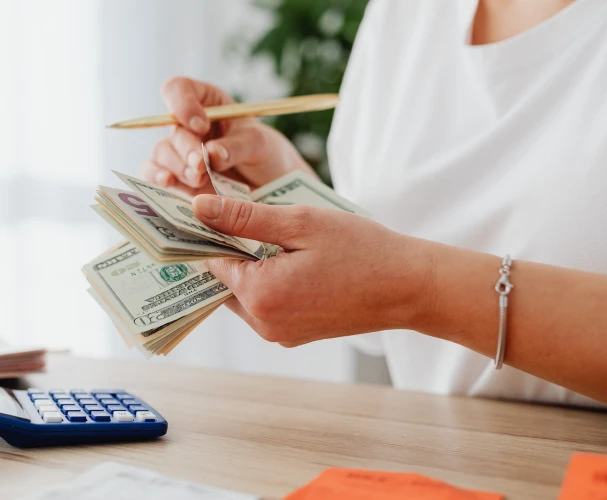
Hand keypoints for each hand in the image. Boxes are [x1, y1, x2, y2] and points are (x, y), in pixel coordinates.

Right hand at [141, 77, 314, 194]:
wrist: (269, 185)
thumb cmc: (264, 154)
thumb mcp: (259, 144)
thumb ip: (236, 146)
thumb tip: (210, 154)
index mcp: (206, 102)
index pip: (179, 89)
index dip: (182, 104)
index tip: (201, 126)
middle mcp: (187, 125)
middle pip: (173, 129)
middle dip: (186, 148)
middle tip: (202, 165)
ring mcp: (179, 152)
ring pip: (162, 152)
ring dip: (178, 166)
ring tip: (199, 179)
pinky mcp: (176, 177)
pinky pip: (154, 173)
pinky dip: (157, 177)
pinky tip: (168, 182)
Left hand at [191, 195, 433, 346]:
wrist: (409, 288)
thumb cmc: (361, 250)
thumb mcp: (300, 223)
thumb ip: (243, 217)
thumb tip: (198, 207)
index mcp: (260, 295)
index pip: (211, 262)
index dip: (208, 234)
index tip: (209, 212)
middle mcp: (263, 323)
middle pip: (223, 282)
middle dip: (227, 251)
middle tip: (239, 218)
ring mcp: (279, 334)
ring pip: (243, 296)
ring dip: (248, 268)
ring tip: (269, 237)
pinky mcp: (294, 336)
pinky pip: (264, 307)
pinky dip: (267, 284)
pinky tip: (288, 260)